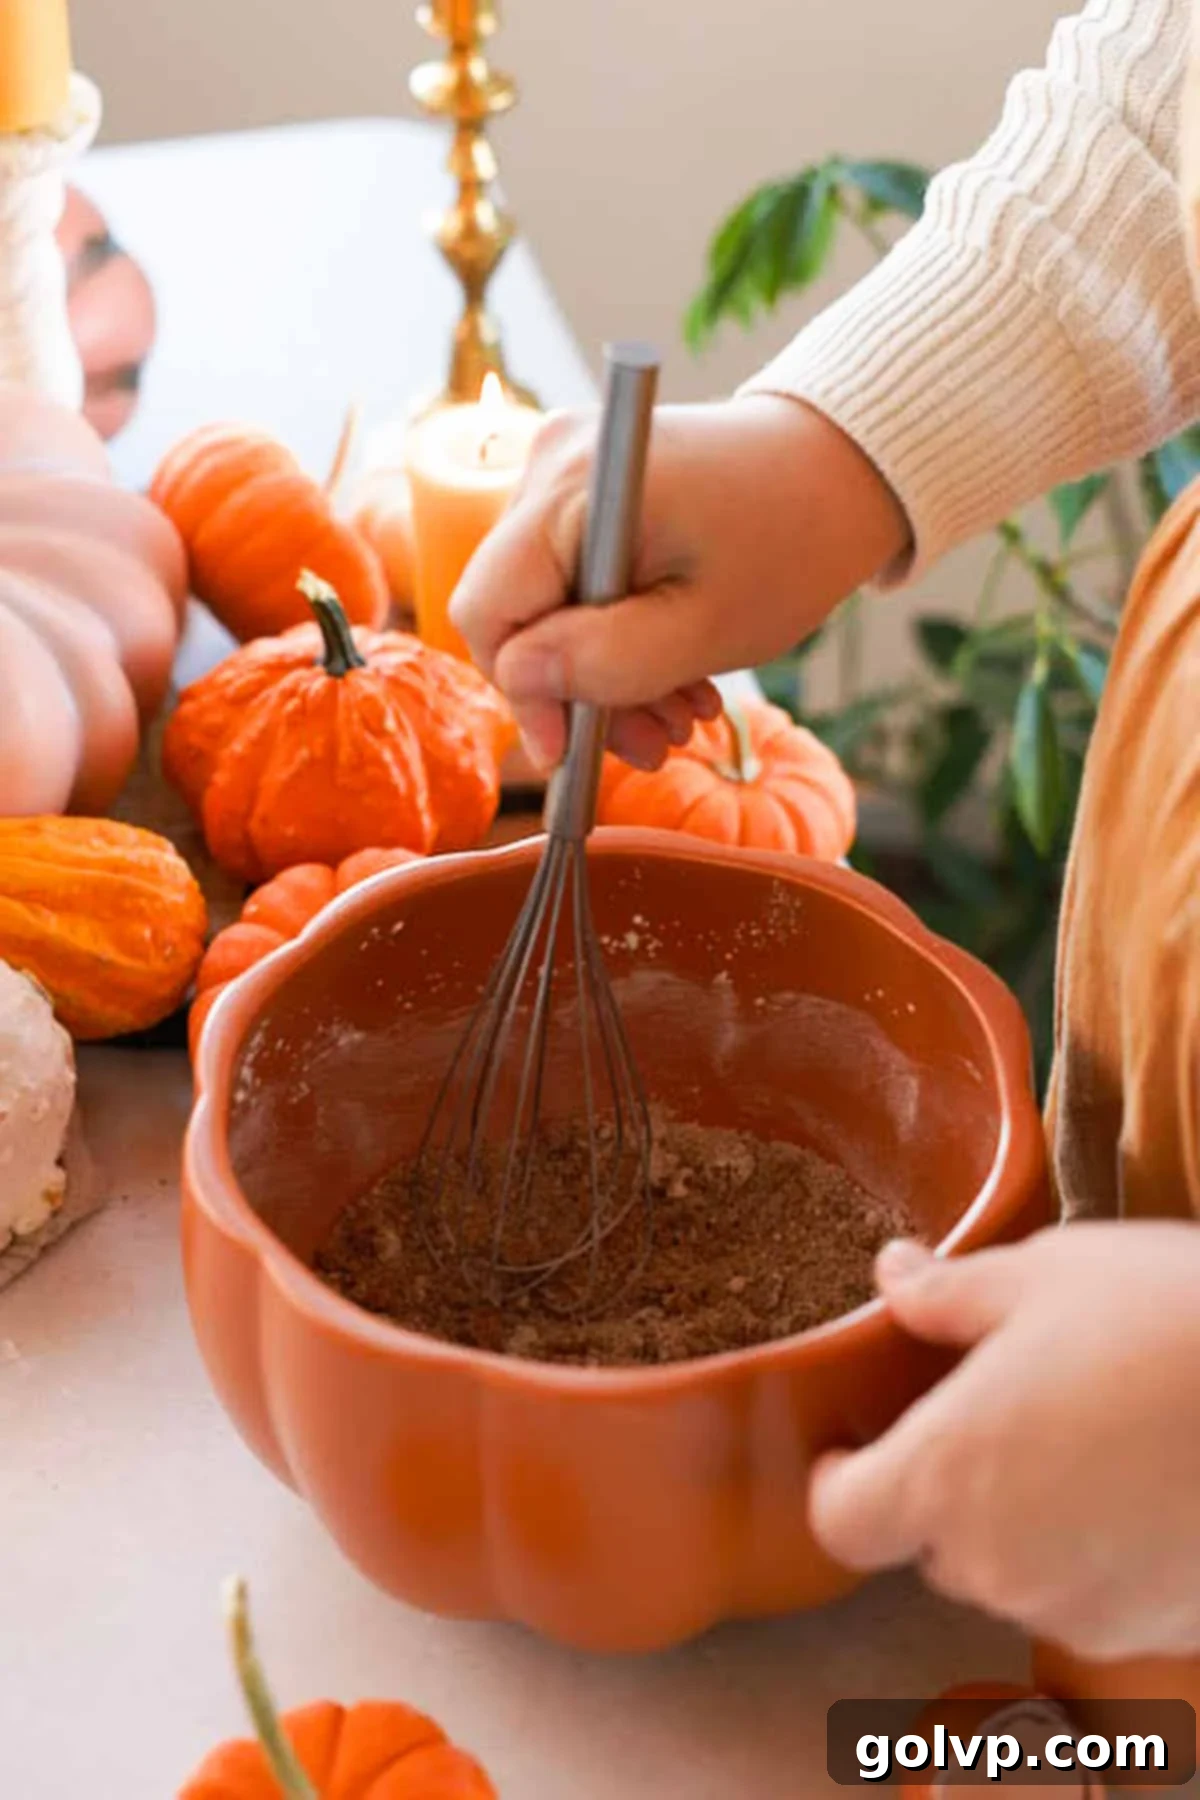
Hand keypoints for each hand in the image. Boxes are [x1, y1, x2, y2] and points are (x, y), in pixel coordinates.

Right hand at [450, 395, 907, 771]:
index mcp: (575, 488)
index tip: (577, 748)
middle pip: (514, 612)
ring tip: (682, 712)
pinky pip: (572, 582)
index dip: (524, 692)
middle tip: (656, 740)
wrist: (840, 466)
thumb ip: (607, 661)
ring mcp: (565, 474)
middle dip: (578, 690)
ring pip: (545, 606)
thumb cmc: (791, 542)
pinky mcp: (586, 490)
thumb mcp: (706, 628)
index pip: (488, 611)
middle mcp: (550, 464)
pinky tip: (675, 669)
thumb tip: (520, 682)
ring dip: (607, 674)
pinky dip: (618, 635)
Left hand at [810, 1225, 1199, 1659]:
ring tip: (1094, 1435)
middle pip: (934, 1543)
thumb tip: (892, 1276)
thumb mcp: (1047, 1274)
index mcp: (947, 1473)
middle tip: (1008, 1410)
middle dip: (954, 1485)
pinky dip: (1103, 1553)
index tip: (858, 1447)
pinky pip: (1095, 1596)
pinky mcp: (1151, 1630)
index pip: (841, 1521)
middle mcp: (998, 1562)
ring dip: (1031, 1520)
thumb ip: (949, 1295)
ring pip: (1017, 1571)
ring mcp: (1080, 1608)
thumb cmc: (1172, 1321)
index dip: (840, 1483)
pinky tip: (1147, 1481)